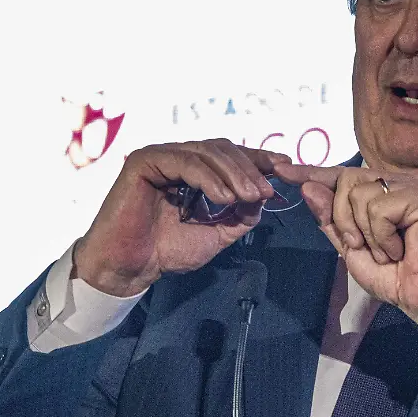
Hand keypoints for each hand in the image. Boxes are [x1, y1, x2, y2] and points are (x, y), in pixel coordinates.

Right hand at [74, 139, 290, 296]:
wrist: (130, 267)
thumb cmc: (166, 250)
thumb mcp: (216, 232)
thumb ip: (240, 214)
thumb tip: (263, 197)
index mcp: (193, 170)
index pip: (231, 155)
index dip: (259, 159)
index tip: (286, 167)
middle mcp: (177, 157)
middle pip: (222, 149)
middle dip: (250, 168)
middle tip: (267, 191)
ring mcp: (160, 156)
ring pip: (207, 152)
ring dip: (234, 174)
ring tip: (250, 197)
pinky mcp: (145, 161)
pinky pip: (185, 162)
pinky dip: (209, 178)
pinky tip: (224, 198)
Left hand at [274, 163, 417, 337]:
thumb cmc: (395, 276)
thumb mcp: (351, 248)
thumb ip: (330, 220)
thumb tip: (307, 187)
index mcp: (381, 191)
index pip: (340, 176)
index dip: (312, 172)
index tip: (282, 170)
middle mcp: (395, 183)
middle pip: (344, 180)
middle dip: (342, 218)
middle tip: (362, 246)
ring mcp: (410, 187)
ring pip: (358, 194)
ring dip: (365, 233)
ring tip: (387, 251)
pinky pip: (378, 208)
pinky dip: (381, 236)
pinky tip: (399, 249)